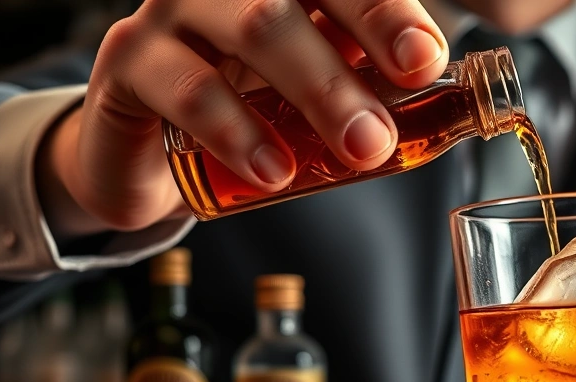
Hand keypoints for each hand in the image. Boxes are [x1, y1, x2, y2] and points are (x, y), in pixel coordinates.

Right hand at [37, 0, 446, 236]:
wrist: (149, 148)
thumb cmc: (243, 106)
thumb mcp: (310, 91)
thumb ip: (365, 85)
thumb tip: (445, 106)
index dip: (386, 12)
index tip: (424, 59)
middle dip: (360, 59)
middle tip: (391, 125)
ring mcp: (174, 11)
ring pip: (255, 29)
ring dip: (318, 93)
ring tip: (358, 150)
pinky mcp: (130, 60)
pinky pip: (189, 87)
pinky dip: (238, 132)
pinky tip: (273, 172)